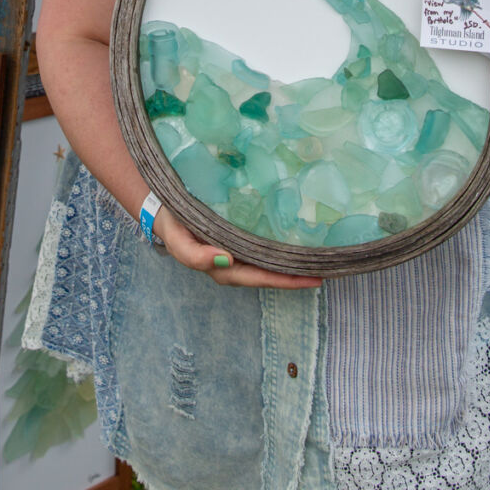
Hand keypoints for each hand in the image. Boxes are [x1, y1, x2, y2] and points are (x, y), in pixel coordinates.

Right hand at [153, 203, 322, 289]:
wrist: (164, 208)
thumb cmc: (173, 225)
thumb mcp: (178, 241)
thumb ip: (195, 255)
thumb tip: (226, 260)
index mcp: (222, 268)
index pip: (260, 277)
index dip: (285, 280)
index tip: (312, 278)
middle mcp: (235, 263)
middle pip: (269, 274)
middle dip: (296, 275)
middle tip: (325, 269)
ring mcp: (239, 251)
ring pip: (269, 263)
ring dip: (292, 263)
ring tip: (318, 258)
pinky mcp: (240, 236)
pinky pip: (264, 247)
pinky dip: (281, 248)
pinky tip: (298, 242)